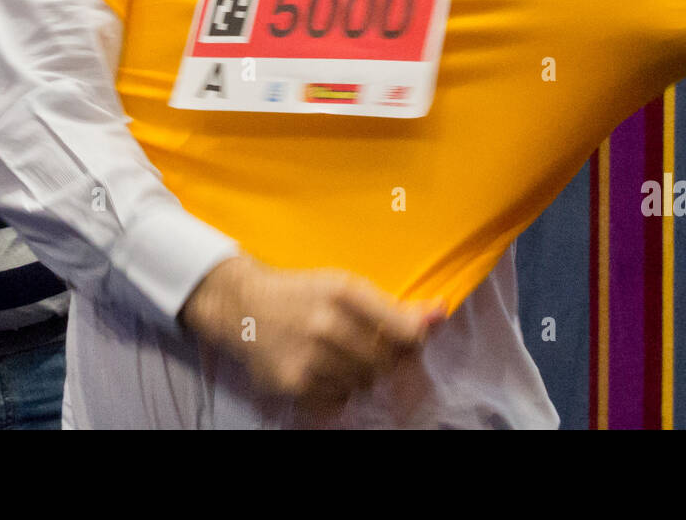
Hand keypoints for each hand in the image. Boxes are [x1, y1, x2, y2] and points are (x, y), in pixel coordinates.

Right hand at [181, 254, 444, 412]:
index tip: (409, 340)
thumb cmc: (305, 293)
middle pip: (385, 361)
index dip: (415, 341)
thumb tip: (441, 312)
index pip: (404, 331)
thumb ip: (395, 305)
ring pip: (363, 382)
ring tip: (338, 355)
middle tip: (364, 346)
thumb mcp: (346, 286)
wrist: (244, 306)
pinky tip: (321, 369)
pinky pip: (338, 399)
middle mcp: (327, 322)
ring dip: (359, 374)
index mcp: (345, 291)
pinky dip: (336, 389)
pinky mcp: (294, 382)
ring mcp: (310, 355)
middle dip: (382, 357)